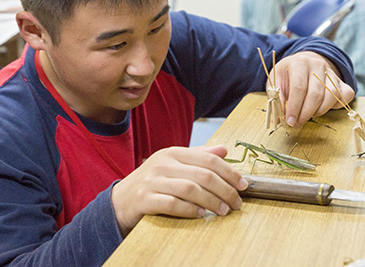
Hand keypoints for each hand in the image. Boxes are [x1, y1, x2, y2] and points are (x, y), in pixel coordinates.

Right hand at [111, 145, 247, 236]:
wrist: (121, 200)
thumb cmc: (153, 182)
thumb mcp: (174, 165)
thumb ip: (198, 156)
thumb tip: (224, 150)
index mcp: (174, 152)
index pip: (208, 159)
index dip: (230, 172)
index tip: (243, 185)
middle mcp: (163, 163)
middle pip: (203, 175)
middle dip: (225, 190)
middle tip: (237, 203)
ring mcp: (153, 180)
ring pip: (190, 189)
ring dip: (211, 201)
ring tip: (223, 211)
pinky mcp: (145, 199)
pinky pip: (172, 204)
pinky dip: (190, 210)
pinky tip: (201, 214)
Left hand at [270, 51, 354, 128]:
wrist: (303, 63)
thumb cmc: (288, 75)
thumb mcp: (276, 82)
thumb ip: (277, 99)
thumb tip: (279, 120)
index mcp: (299, 63)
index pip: (299, 88)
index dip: (295, 108)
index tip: (290, 121)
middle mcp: (318, 64)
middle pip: (316, 94)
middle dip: (306, 114)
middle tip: (297, 124)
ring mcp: (331, 72)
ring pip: (332, 96)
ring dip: (319, 111)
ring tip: (307, 115)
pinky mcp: (341, 81)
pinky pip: (345, 96)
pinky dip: (336, 106)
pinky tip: (321, 108)